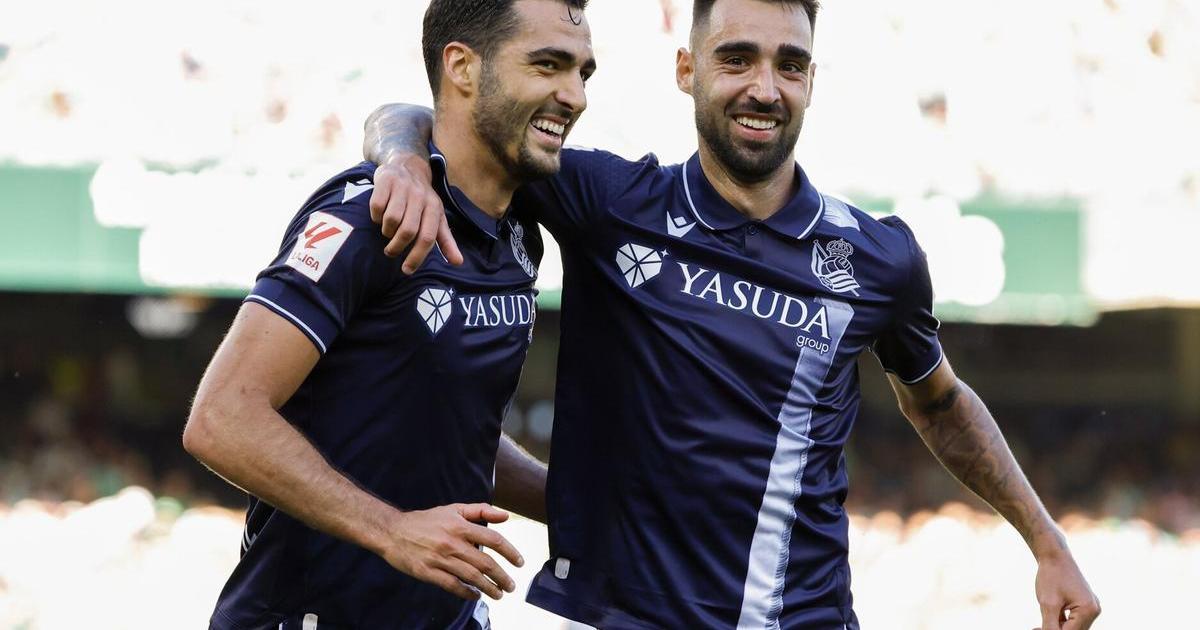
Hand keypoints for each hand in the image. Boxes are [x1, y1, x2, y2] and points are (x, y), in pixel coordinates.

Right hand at [369, 154, 463, 273]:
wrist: (408, 166)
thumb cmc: (422, 199)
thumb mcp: (437, 217)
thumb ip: (446, 241)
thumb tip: (458, 262)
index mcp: (434, 207)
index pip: (428, 237)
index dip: (417, 256)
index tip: (407, 270)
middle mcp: (420, 196)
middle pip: (408, 230)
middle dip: (397, 247)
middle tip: (391, 252)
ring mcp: (402, 187)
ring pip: (392, 219)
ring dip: (386, 232)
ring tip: (387, 232)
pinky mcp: (385, 181)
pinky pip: (377, 206)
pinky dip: (375, 216)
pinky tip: (378, 217)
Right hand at [380, 503, 523, 600]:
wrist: (392, 532)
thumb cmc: (426, 521)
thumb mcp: (453, 509)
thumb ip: (480, 511)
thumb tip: (505, 516)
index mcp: (460, 526)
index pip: (493, 539)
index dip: (510, 552)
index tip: (520, 563)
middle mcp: (452, 543)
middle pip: (485, 562)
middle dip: (502, 576)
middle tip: (511, 586)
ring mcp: (440, 559)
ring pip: (471, 577)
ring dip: (488, 588)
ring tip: (499, 594)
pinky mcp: (428, 572)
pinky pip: (452, 585)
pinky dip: (466, 593)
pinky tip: (475, 596)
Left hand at [1032, 550, 1100, 628]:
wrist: (1054, 555)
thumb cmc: (1051, 576)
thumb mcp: (1048, 604)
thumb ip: (1050, 626)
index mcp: (1089, 610)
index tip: (1035, 629)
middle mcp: (1094, 610)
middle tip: (1035, 628)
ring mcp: (1091, 607)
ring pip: (1073, 627)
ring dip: (1057, 627)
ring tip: (1038, 624)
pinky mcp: (1084, 605)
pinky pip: (1073, 620)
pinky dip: (1060, 621)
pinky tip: (1047, 616)